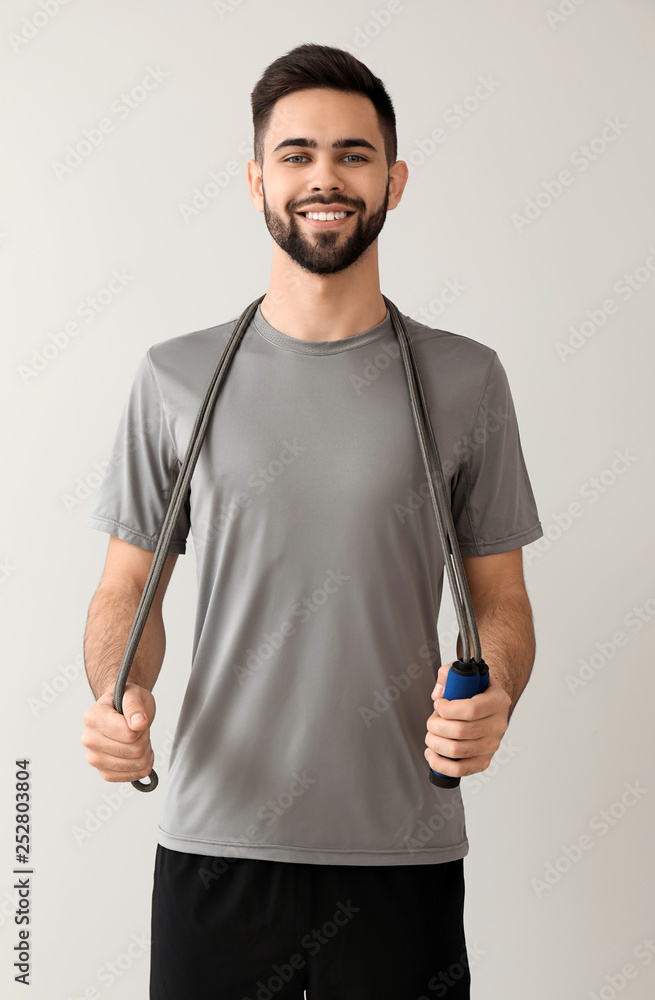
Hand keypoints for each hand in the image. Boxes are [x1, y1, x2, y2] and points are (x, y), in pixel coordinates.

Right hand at [81, 682, 155, 782]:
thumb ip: (135, 706)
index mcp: (93, 717)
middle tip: (139, 729)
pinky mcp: (103, 772)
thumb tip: (138, 723)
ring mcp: (94, 758)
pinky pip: (129, 777)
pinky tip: (138, 754)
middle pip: (134, 750)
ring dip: (145, 752)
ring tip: (138, 740)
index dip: (141, 726)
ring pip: (135, 764)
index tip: (137, 718)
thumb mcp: (134, 694)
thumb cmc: (126, 701)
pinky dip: (140, 767)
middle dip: (145, 739)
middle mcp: (89, 739)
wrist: (121, 710)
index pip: (129, 734)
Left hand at [424, 661, 510, 779]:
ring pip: (458, 751)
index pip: (472, 709)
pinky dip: (441, 764)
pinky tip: (432, 753)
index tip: (438, 704)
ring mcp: (492, 745)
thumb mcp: (464, 673)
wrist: (489, 704)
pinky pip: (460, 770)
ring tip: (431, 735)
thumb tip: (438, 694)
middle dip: (436, 726)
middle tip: (432, 720)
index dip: (448, 709)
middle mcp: (498, 724)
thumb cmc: (475, 689)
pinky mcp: (483, 760)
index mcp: (498, 701)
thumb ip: (448, 675)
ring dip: (435, 743)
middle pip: (461, 731)